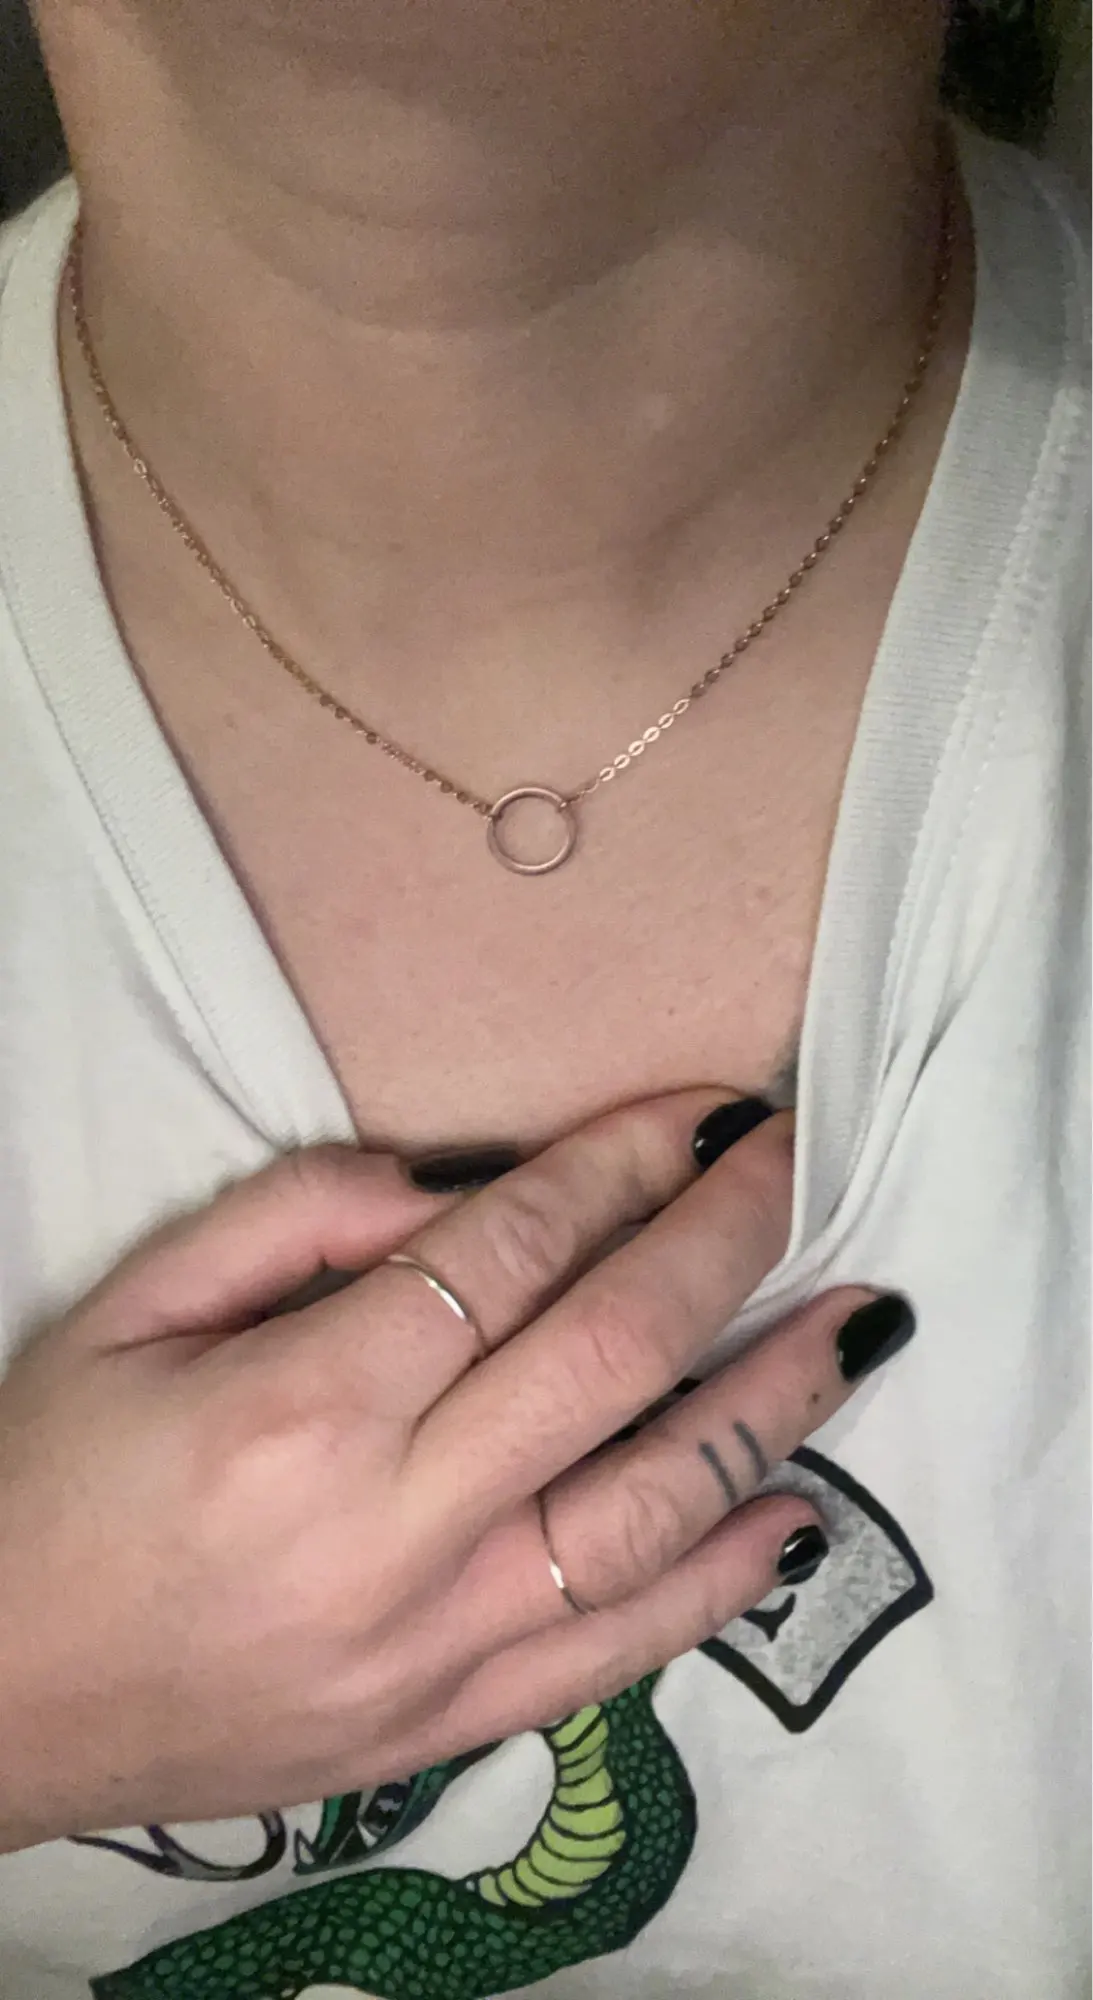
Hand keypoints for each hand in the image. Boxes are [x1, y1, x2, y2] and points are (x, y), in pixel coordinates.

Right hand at [0, 1091, 910, 1849]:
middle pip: (608, 1357)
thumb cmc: (47, 1482)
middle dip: (720, 1240)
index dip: (620, 1161)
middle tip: (792, 1162)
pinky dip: (716, 1582)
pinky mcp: (440, 1724)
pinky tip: (788, 1511)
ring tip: (855, 1325)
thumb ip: (296, 1218)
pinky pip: (613, 1655)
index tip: (701, 1108)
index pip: (509, 1251)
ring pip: (648, 1508)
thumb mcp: (134, 1307)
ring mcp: (429, 1642)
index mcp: (298, 1405)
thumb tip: (461, 1186)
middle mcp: (387, 1526)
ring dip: (768, 1402)